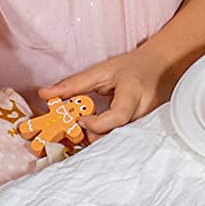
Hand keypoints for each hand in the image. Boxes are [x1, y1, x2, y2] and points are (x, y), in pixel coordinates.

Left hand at [39, 45, 169, 136]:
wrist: (160, 66)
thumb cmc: (132, 67)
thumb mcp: (102, 70)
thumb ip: (74, 84)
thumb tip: (45, 94)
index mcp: (133, 92)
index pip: (118, 116)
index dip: (96, 123)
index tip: (81, 119)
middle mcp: (143, 110)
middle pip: (117, 134)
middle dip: (94, 136)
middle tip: (78, 128)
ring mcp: (147, 121)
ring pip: (119, 139)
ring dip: (100, 137)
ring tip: (88, 126)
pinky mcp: (145, 127)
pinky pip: (124, 137)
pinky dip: (109, 135)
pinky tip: (100, 129)